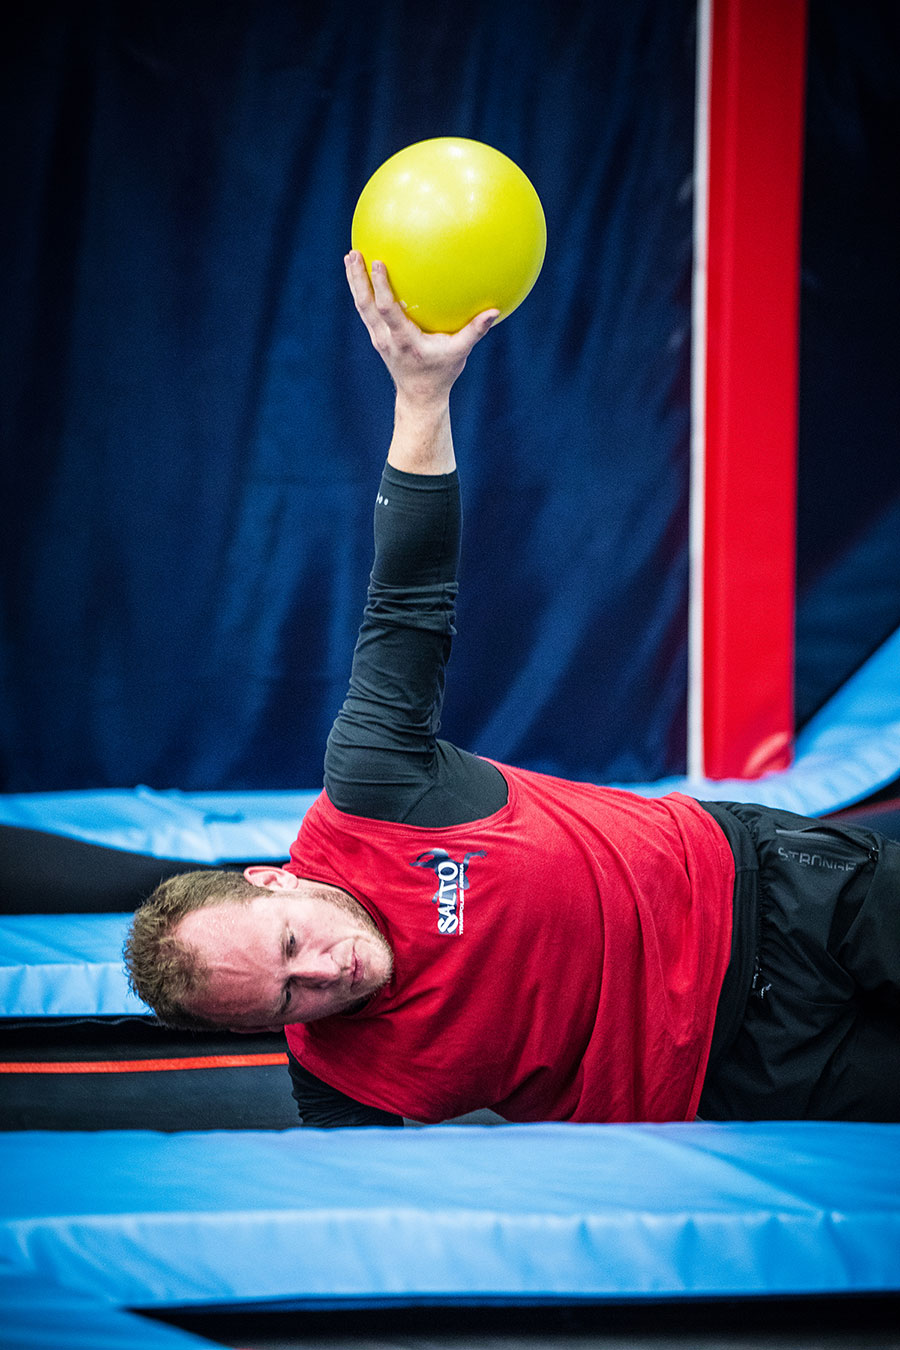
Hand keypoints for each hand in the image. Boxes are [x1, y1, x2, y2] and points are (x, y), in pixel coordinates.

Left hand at [345, 251, 497, 412]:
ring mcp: (379, 339)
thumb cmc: (442, 373)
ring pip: (361, 307)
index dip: (380, 287)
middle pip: (366, 306)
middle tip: (354, 253)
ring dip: (354, 282)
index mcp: (404, 341)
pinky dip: (362, 292)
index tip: (377, 262)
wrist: (419, 396)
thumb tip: (494, 311)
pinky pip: (366, 312)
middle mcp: (387, 339)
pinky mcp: (378, 338)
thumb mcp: (459, 353)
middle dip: (358, 279)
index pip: (387, 311)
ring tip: (351, 257)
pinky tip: (362, 275)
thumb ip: (475, 332)